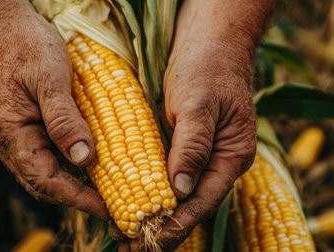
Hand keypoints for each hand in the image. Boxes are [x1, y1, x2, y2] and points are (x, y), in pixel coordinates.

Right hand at [0, 2, 108, 218]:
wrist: (0, 24)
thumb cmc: (25, 45)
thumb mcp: (49, 78)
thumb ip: (63, 119)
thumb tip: (83, 157)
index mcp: (8, 133)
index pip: (43, 180)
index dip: (76, 197)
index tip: (107, 208)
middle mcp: (6, 141)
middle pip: (43, 181)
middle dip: (77, 195)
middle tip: (113, 202)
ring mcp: (11, 135)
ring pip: (44, 169)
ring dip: (74, 180)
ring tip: (107, 186)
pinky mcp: (20, 126)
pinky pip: (44, 152)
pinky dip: (67, 161)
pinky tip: (89, 159)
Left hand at [119, 0, 276, 248]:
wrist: (209, 45)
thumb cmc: (207, 69)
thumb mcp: (198, 104)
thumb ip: (193, 146)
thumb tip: (182, 190)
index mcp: (231, 155)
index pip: (205, 200)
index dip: (178, 223)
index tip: (150, 239)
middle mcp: (218, 162)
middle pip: (192, 205)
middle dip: (163, 228)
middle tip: (130, 245)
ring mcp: (201, 156)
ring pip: (179, 195)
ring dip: (153, 214)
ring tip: (124, 233)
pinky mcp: (183, 147)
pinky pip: (168, 177)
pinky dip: (150, 192)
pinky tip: (129, 201)